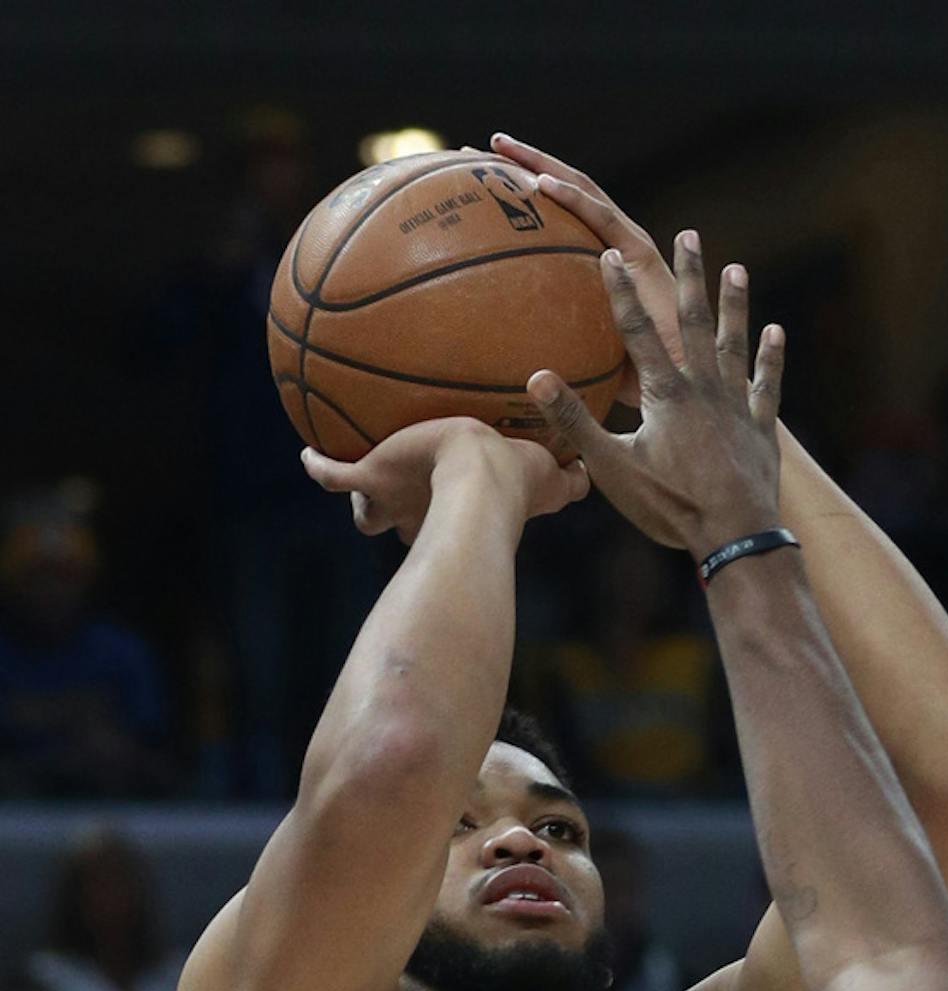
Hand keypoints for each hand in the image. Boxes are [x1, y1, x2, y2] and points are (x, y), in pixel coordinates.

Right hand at [301, 415, 584, 543]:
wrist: (478, 472)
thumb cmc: (516, 477)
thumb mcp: (550, 477)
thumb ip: (570, 484)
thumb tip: (590, 477)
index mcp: (456, 512)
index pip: (450, 522)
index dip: (450, 520)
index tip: (450, 512)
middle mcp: (424, 515)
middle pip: (405, 525)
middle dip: (402, 520)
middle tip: (403, 503)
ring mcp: (394, 499)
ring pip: (368, 514)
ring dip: (365, 507)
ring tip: (358, 488)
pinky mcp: (374, 479)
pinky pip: (334, 477)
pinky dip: (320, 469)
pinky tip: (307, 458)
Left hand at [488, 135, 684, 392]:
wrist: (683, 384)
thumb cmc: (639, 378)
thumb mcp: (583, 355)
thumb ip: (554, 342)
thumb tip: (505, 363)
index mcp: (602, 261)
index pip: (559, 216)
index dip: (523, 194)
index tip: (481, 182)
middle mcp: (614, 244)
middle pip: (565, 191)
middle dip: (524, 164)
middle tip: (483, 149)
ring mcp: (628, 244)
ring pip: (579, 188)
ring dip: (539, 164)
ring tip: (500, 147)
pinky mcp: (642, 253)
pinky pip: (599, 217)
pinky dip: (570, 197)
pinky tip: (538, 183)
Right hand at [527, 239, 783, 557]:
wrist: (735, 537)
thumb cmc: (671, 505)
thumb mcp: (613, 467)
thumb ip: (575, 421)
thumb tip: (536, 378)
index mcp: (666, 393)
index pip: (637, 330)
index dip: (621, 292)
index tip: (608, 254)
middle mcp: (704, 387)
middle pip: (694, 320)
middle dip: (690, 275)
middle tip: (690, 234)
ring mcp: (736, 405)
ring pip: (733, 343)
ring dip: (734, 305)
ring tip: (736, 268)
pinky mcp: (760, 429)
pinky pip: (766, 385)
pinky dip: (770, 358)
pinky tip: (776, 331)